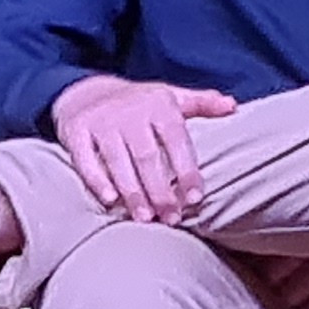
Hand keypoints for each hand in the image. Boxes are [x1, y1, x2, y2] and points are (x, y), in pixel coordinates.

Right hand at [50, 74, 238, 221]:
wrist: (86, 90)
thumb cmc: (138, 102)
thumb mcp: (170, 97)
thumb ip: (201, 104)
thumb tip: (232, 106)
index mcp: (159, 105)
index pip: (177, 141)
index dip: (187, 170)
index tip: (195, 198)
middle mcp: (129, 113)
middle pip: (148, 156)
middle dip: (161, 190)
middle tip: (172, 218)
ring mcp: (101, 122)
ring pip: (118, 161)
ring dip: (133, 192)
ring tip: (146, 218)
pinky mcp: (76, 132)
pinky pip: (86, 159)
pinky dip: (97, 180)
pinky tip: (110, 201)